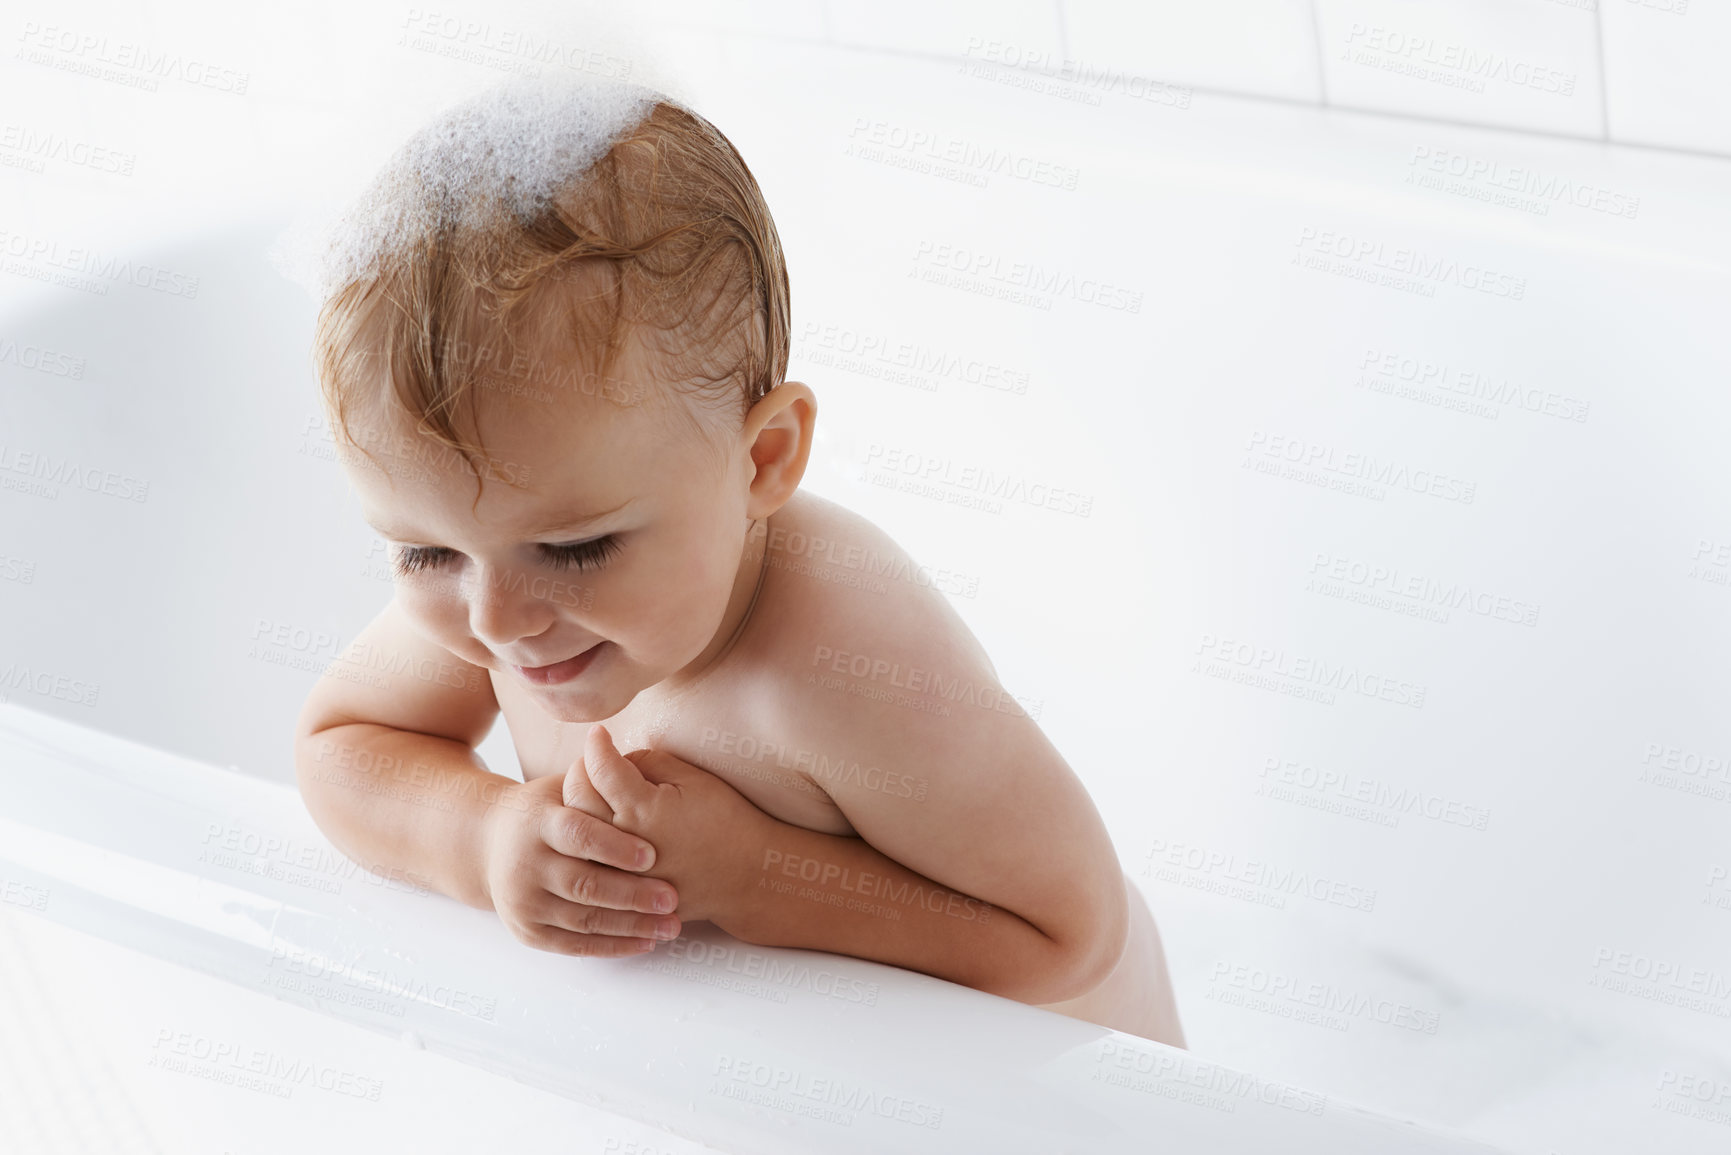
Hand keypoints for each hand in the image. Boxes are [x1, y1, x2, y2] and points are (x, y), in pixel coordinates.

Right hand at [479, 772, 681, 957]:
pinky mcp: (527, 931)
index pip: (577, 834)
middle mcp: (524, 864)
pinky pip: (575, 945)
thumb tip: (627, 752)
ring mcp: (522, 902)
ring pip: (584, 919)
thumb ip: (594, 782)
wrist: (489, 845)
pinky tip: (646, 942)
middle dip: (632, 894)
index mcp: (536, 822)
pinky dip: (613, 946)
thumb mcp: (561, 788)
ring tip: (672, 925)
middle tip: (672, 898)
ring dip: (632, 925)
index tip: (652, 854)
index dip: (614, 845)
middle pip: (584, 883)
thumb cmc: (545, 811)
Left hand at [563, 724, 772, 925]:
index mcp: (643, 810)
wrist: (747, 876)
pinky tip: (597, 826)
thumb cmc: (726, 821)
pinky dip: (586, 840)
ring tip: (591, 790)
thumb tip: (617, 759)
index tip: (599, 732)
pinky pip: (590, 864)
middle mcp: (623, 843)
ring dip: (576, 807)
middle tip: (591, 760)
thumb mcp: (694, 780)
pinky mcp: (624, 893)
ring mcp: (621, 873)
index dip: (596, 744)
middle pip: (577, 799)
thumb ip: (650, 763)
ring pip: (576, 834)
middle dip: (580, 772)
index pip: (600, 768)